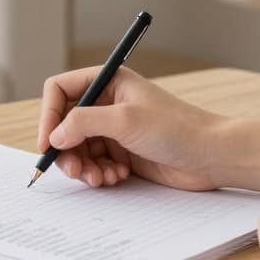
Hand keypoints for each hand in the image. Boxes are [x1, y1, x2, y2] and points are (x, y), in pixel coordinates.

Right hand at [36, 66, 225, 191]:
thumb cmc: (177, 128)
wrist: (212, 156)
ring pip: (77, 147)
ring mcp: (114, 129)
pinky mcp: (122, 152)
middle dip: (66, 149)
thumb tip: (54, 136)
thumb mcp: (125, 120)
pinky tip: (116, 177)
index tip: (47, 143)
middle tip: (74, 171)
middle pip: (65, 124)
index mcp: (107, 82)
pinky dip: (99, 173)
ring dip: (83, 166)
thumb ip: (83, 123)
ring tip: (100, 178)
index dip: (48, 115)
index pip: (60, 91)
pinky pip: (94, 163)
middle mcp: (107, 103)